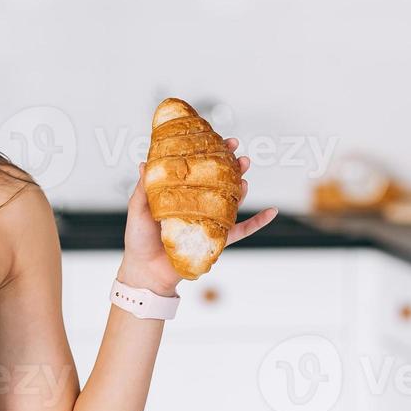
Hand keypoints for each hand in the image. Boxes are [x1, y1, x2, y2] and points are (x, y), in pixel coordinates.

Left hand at [117, 138, 278, 295]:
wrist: (144, 271)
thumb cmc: (138, 240)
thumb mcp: (138, 209)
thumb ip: (143, 188)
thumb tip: (145, 163)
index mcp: (180, 195)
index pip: (198, 170)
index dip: (209, 154)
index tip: (217, 139)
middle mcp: (198, 206)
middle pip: (220, 182)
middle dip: (231, 164)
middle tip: (238, 150)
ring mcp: (209, 222)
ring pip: (232, 201)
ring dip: (242, 185)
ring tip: (245, 170)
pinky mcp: (216, 241)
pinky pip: (241, 232)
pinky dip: (258, 223)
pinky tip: (271, 211)